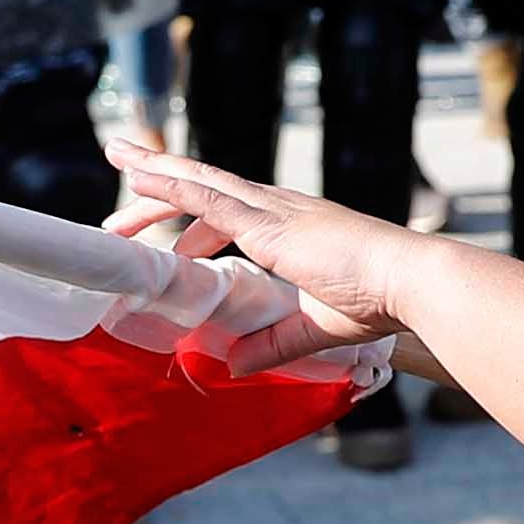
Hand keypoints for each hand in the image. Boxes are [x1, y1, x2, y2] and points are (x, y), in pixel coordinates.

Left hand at [102, 135, 436, 378]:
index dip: (192, 230)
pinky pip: (204, 195)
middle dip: (160, 185)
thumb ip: (272, 345)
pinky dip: (168, 184)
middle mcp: (276, 207)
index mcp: (289, 227)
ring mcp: (270, 209)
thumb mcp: (314, 328)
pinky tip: (139, 178)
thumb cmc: (377, 301)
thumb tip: (233, 366)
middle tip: (121, 188)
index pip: (228, 216)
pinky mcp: (265, 221)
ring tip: (117, 158)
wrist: (407, 282)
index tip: (166, 249)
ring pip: (197, 179)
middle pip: (204, 188)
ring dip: (153, 170)